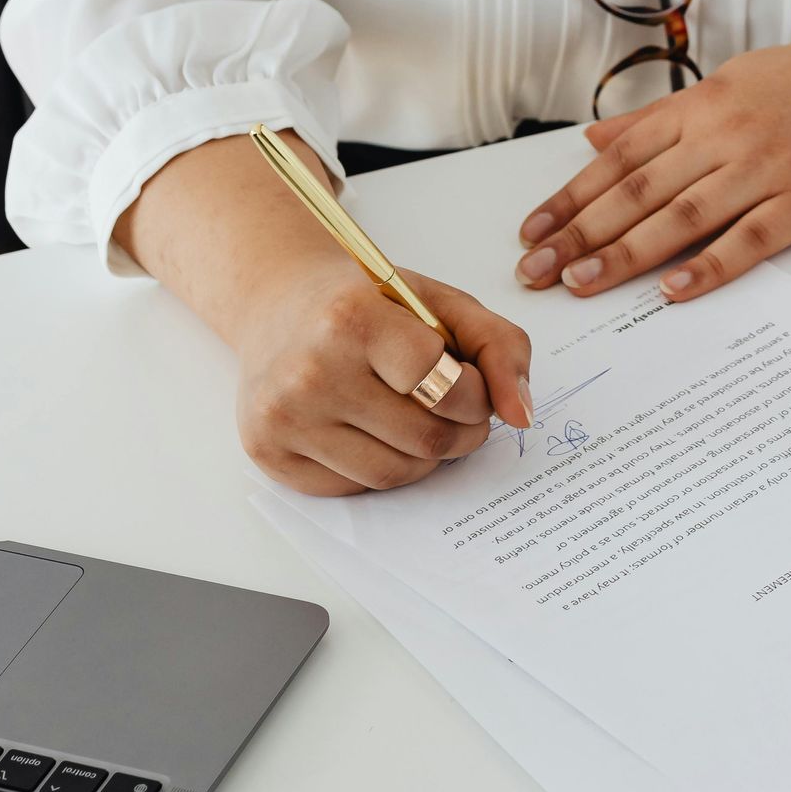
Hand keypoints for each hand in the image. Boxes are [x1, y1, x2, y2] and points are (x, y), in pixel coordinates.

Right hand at [235, 257, 535, 497]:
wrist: (278, 304)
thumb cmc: (367, 303)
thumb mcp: (439, 302)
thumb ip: (498, 346)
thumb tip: (522, 414)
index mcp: (351, 318)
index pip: (440, 383)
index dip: (474, 394)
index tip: (472, 384)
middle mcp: (309, 370)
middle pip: (425, 438)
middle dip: (462, 431)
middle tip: (459, 410)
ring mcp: (283, 417)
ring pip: (393, 474)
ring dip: (427, 457)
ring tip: (421, 420)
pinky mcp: (268, 452)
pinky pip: (353, 489)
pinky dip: (381, 468)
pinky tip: (374, 432)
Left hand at [515, 31, 790, 303]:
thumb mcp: (731, 80)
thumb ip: (661, 115)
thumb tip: (594, 138)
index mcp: (703, 105)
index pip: (619, 157)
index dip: (570, 197)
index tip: (532, 232)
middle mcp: (726, 134)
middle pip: (638, 191)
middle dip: (579, 235)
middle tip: (535, 274)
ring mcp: (766, 168)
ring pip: (682, 217)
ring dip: (625, 255)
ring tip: (581, 285)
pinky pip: (749, 239)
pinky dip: (708, 266)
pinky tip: (671, 292)